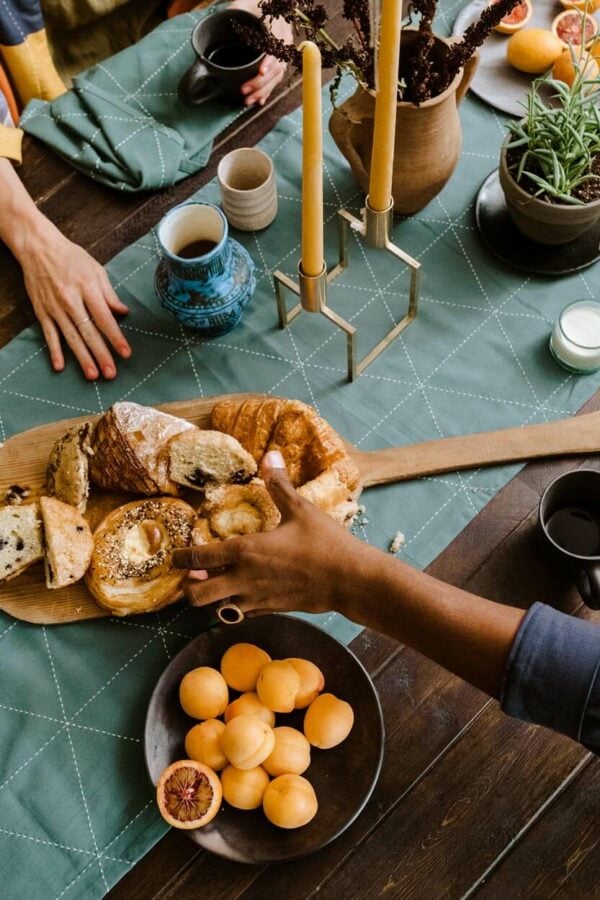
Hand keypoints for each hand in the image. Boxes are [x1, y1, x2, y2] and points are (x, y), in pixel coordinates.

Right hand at [20, 226, 130, 379]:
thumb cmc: (71, 257)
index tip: (126, 353)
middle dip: (101, 354)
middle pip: (89, 332)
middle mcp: (71, 300)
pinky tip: (60, 366)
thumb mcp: (96, 270)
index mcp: (87, 288)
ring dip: (82, 358)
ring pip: (70, 337)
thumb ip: (109, 294)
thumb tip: (124, 312)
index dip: (115, 337)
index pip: (105, 318)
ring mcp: (55, 308)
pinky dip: (54, 351)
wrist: (38, 247)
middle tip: (111, 373)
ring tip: (92, 375)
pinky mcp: (42, 311)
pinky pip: (49, 334)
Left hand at [173, 451, 370, 616]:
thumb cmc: (324, 543)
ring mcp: (256, 599)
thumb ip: (279, 485)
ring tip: (214, 583)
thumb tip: (270, 455)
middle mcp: (243, 579)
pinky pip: (240, 613)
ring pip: (216, 608)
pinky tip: (240, 593)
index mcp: (245, 551)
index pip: (199, 558)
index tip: (175, 555)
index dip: (181, 557)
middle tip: (193, 574)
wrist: (349, 580)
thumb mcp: (300, 509)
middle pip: (197, 595)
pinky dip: (233, 605)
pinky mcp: (270, 610)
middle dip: (188, 587)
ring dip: (210, 597)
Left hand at [230, 0, 293, 105]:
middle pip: (277, 67)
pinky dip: (267, 90)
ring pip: (276, 76)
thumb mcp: (243, 4)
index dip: (269, 61)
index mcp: (277, 26)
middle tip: (244, 91)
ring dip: (263, 91)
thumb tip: (223, 22)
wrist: (268, 3)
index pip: (276, 47)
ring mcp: (282, 52)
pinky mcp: (278, 60)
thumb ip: (235, 12)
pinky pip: (275, 78)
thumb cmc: (253, 3)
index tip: (260, 72)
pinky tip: (260, 100)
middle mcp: (283, 41)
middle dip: (261, 83)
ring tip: (249, 100)